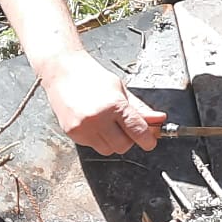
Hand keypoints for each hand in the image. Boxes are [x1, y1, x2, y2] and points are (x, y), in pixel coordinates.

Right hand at [38, 50, 166, 154]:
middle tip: (126, 127)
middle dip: (129, 139)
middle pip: (124, 146)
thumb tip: (159, 119)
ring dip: (113, 141)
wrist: (62, 71)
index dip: (148, 140)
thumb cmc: (91, 76)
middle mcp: (98, 119)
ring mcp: (83, 128)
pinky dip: (97, 139)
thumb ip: (140, 108)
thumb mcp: (120, 89)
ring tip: (108, 123)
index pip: (138, 131)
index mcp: (114, 105)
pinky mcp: (72, 133)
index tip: (150, 141)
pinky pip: (92, 146)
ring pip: (108, 150)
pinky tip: (94, 123)